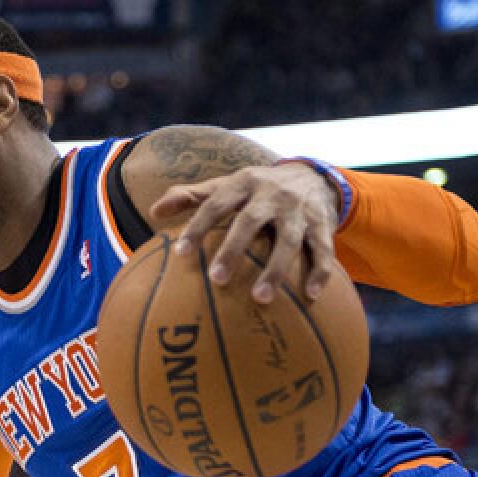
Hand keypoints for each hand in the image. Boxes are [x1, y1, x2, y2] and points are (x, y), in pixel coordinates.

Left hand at [148, 162, 342, 302]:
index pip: (215, 204)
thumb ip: (191, 197)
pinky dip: (321, 272)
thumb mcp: (226, 185)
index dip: (197, 227)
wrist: (312, 175)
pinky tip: (312, 296)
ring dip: (275, 269)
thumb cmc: (256, 189)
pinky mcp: (323, 224)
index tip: (180, 253)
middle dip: (234, 249)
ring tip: (260, 299)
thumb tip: (154, 212)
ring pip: (289, 240)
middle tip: (217, 279)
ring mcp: (299, 210)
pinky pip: (323, 249)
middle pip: (250, 221)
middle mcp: (272, 194)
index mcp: (243, 183)